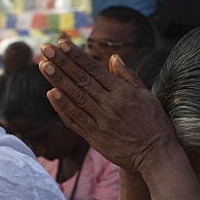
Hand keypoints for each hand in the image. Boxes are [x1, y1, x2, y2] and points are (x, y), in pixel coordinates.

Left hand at [38, 39, 181, 173]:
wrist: (156, 156)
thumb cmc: (154, 124)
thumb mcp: (147, 96)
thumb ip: (128, 76)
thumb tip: (114, 57)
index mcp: (123, 92)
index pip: (94, 69)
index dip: (77, 56)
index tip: (62, 43)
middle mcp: (110, 105)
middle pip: (81, 80)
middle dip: (62, 63)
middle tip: (46, 48)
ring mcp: (101, 122)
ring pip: (75, 97)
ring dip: (57, 81)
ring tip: (43, 66)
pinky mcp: (95, 137)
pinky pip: (75, 120)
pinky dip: (62, 107)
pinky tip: (51, 94)